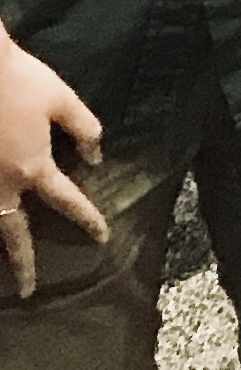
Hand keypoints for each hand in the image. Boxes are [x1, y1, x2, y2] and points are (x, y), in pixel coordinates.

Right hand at [0, 33, 104, 297]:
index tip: (101, 237)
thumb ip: (84, 130)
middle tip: (28, 290)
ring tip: (3, 271)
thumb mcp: (62, 100)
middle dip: (22, 264)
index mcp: (33, 167)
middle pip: (14, 234)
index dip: (87, 219)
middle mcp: (0, 184)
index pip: (67, 201)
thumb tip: (97, 156)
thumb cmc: (17, 79)